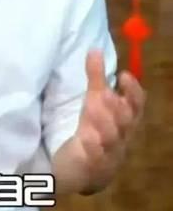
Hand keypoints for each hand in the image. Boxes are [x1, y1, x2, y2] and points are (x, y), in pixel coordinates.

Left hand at [73, 50, 144, 179]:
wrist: (84, 171)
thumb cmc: (94, 131)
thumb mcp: (95, 103)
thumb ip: (96, 78)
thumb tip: (94, 49)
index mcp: (124, 120)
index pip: (137, 105)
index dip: (133, 91)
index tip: (123, 75)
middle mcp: (121, 136)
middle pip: (126, 121)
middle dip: (116, 106)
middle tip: (103, 93)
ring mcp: (108, 153)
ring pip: (112, 138)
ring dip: (102, 122)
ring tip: (91, 108)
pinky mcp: (92, 166)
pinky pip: (95, 158)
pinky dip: (92, 147)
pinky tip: (85, 138)